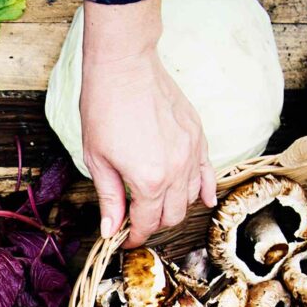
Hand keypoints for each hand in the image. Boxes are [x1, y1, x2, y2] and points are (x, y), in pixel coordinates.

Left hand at [76, 0, 212, 246]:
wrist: (125, 67)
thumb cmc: (104, 109)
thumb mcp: (98, 160)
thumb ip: (110, 198)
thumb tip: (111, 230)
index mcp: (149, 180)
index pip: (146, 223)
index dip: (133, 236)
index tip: (124, 239)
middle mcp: (177, 170)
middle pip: (172, 215)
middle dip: (153, 225)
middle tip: (136, 222)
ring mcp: (192, 152)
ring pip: (191, 197)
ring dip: (175, 208)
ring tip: (157, 208)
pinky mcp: (198, 136)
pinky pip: (208, 172)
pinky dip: (206, 189)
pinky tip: (204, 199)